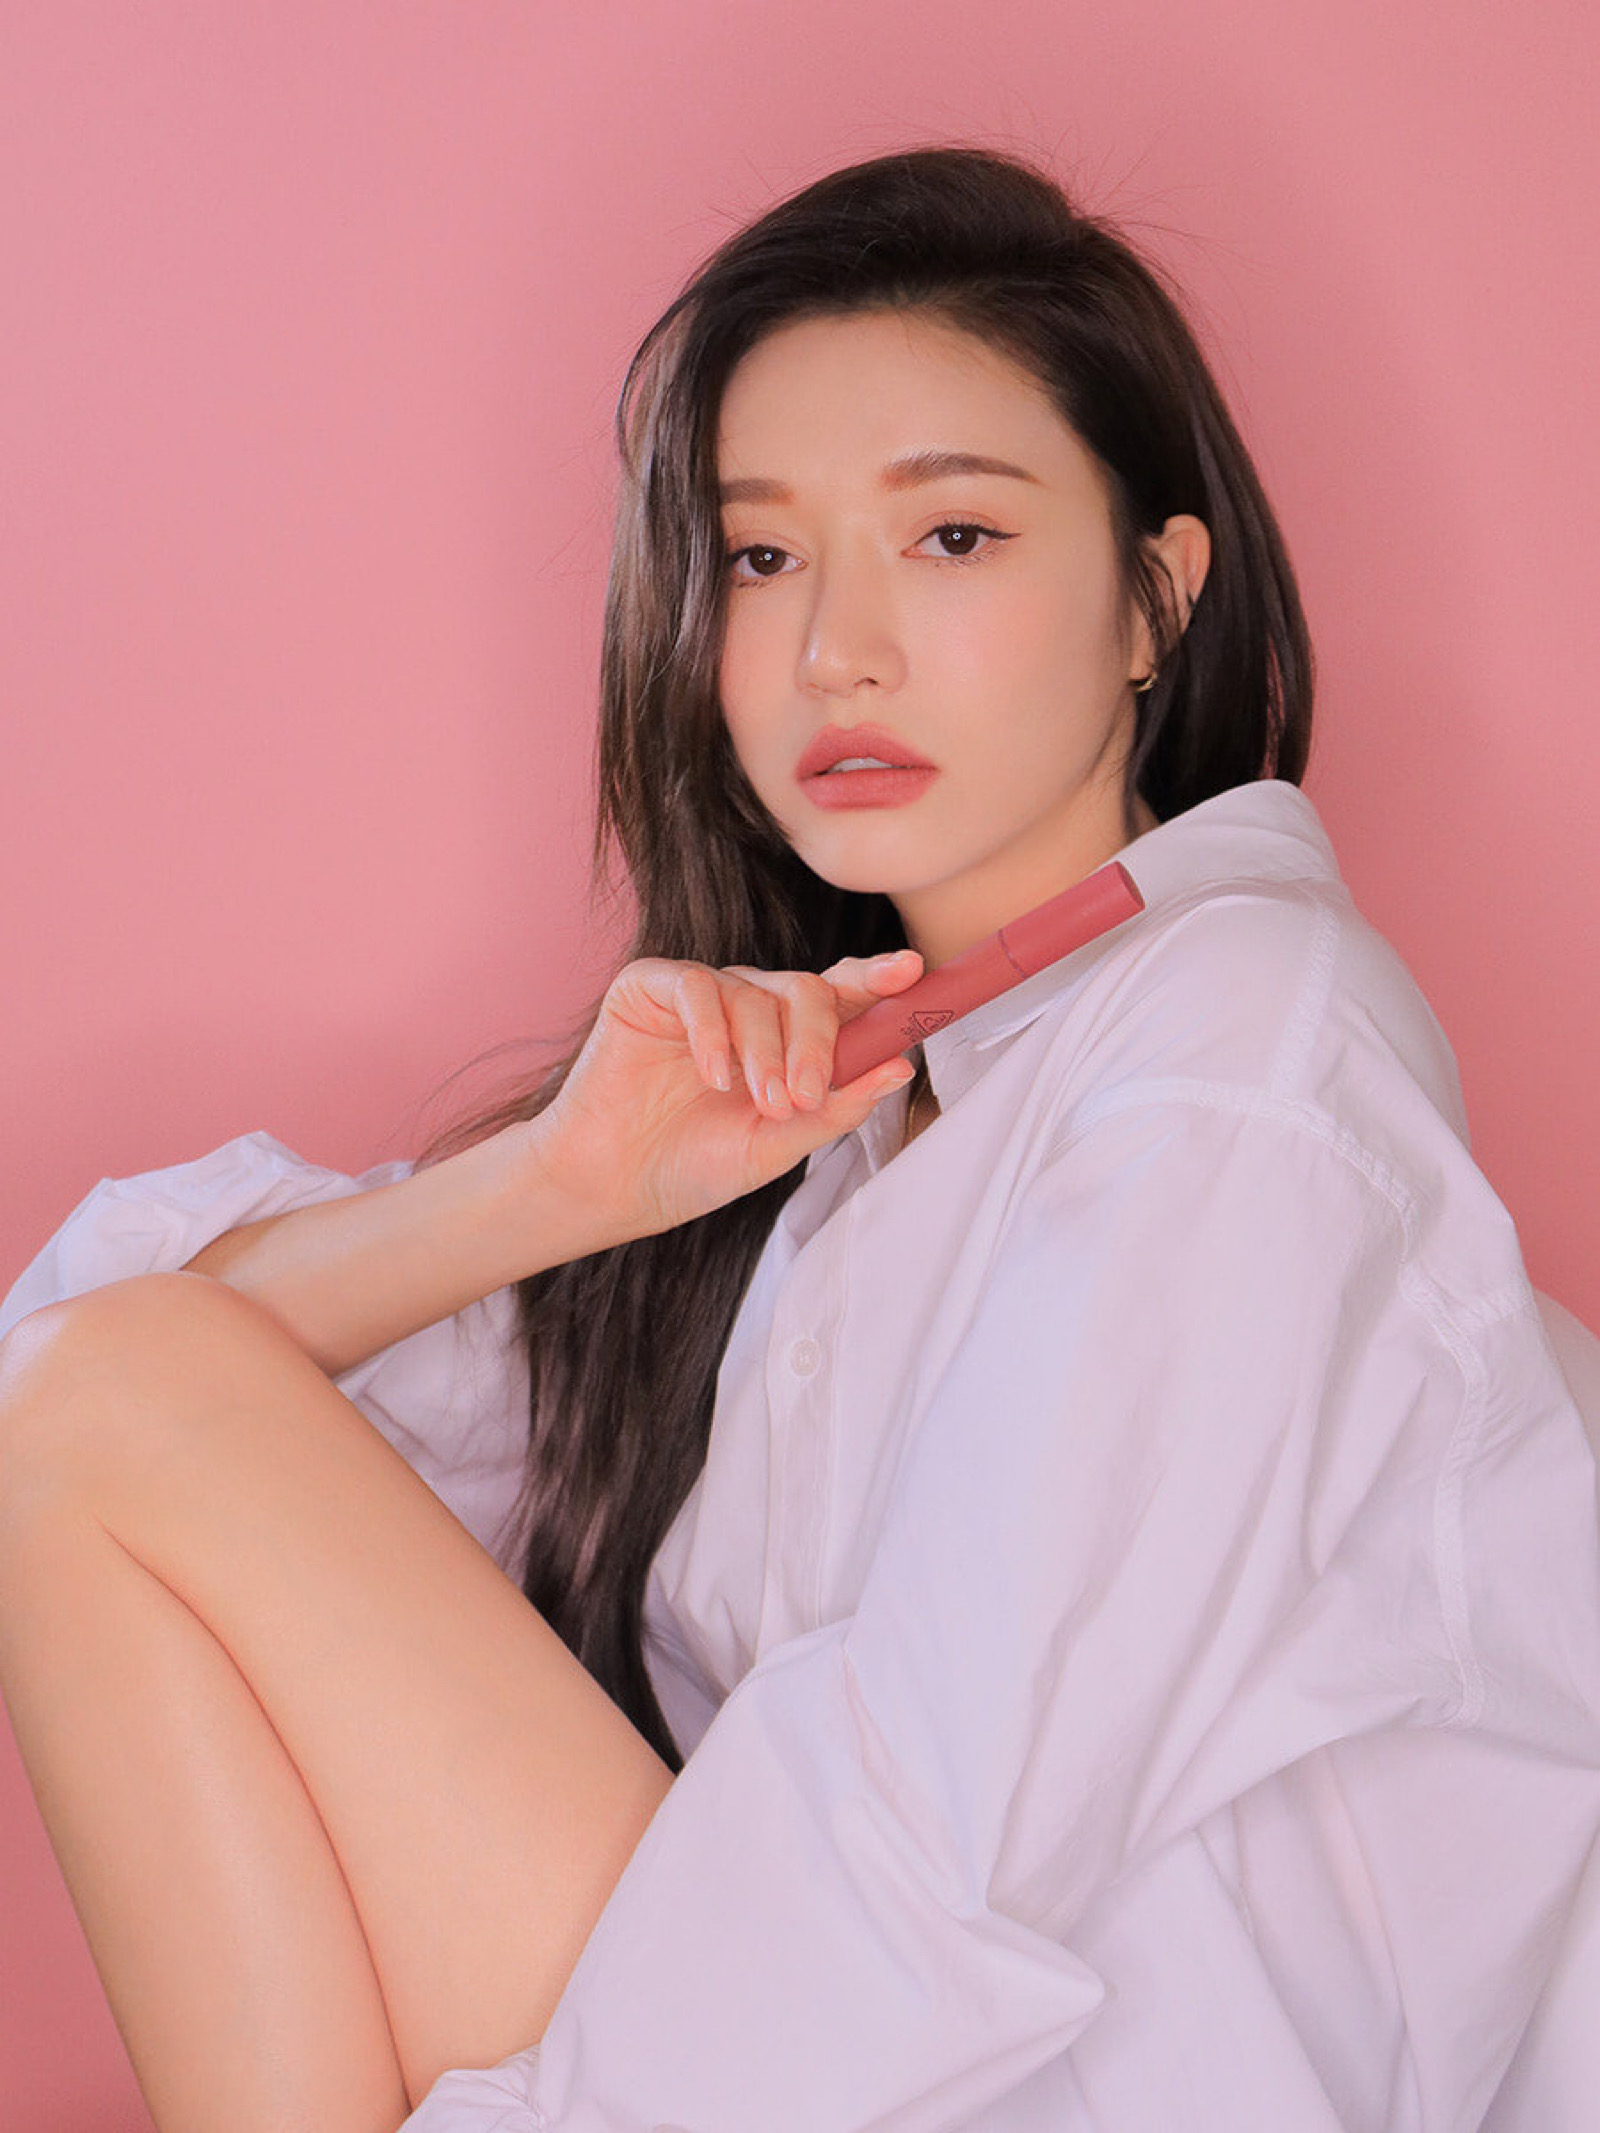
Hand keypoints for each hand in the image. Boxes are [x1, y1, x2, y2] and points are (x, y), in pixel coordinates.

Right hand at [530, 949, 927, 1241]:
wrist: (612, 1185)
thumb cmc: (692, 1166)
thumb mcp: (777, 1146)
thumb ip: (836, 1106)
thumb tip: (899, 1066)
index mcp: (788, 1039)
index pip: (841, 995)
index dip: (878, 979)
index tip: (911, 973)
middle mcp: (750, 1007)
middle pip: (807, 990)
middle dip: (815, 1044)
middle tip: (801, 1097)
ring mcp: (701, 994)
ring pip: (755, 992)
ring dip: (765, 1052)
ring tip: (756, 1102)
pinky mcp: (650, 989)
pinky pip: (697, 986)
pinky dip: (713, 1031)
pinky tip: (713, 1075)